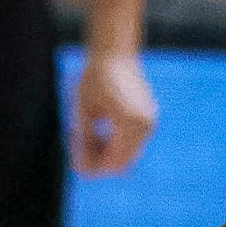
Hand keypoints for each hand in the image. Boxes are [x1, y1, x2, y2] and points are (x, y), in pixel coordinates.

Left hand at [72, 46, 158, 177]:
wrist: (114, 54)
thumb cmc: (93, 79)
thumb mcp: (83, 112)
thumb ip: (84, 142)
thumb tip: (82, 171)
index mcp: (129, 122)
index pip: (113, 162)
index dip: (94, 168)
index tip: (76, 164)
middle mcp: (145, 125)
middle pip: (122, 163)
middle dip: (100, 163)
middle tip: (79, 151)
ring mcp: (149, 123)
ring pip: (127, 155)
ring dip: (107, 154)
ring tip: (88, 136)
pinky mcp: (148, 120)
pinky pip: (132, 144)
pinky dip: (115, 144)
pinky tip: (99, 131)